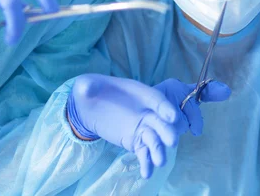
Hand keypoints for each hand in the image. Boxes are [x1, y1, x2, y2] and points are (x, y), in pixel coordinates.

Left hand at [67, 74, 230, 178]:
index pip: (156, 100)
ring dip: (158, 150)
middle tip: (172, 141)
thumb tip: (87, 88)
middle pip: (160, 121)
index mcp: (140, 94)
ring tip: (160, 162)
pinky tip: (146, 173)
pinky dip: (146, 162)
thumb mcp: (87, 86)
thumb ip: (89, 86)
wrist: (89, 106)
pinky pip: (143, 152)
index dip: (165, 107)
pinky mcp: (135, 141)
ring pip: (154, 139)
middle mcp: (146, 110)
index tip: (172, 117)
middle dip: (167, 131)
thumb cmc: (93, 90)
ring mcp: (142, 127)